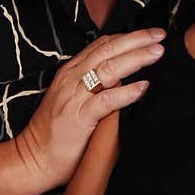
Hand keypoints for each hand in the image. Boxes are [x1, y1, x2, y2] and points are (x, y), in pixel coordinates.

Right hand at [14, 29, 165, 187]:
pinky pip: (106, 100)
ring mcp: (74, 96)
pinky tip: (143, 87)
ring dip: (135, 58)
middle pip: (108, 50)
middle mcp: (72, 78)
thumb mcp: (73, 99)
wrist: (34, 159)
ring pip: (109, 68)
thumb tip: (125, 77)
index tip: (151, 35)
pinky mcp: (79, 117)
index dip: (127, 36)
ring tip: (157, 53)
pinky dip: (126, 92)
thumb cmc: (57, 132)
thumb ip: (94, 85)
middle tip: (160, 35)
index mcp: (71, 71)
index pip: (102, 45)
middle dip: (136, 40)